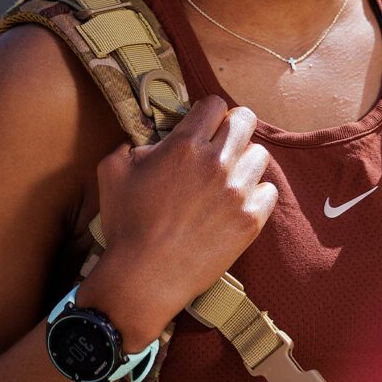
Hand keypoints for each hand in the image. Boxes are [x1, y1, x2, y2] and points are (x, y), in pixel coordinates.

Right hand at [77, 95, 276, 349]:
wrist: (143, 278)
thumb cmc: (126, 224)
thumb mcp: (112, 171)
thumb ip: (131, 145)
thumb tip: (151, 142)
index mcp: (184, 144)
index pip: (214, 104)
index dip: (208, 112)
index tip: (204, 125)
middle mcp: (216, 161)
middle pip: (244, 120)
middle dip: (233, 126)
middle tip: (223, 143)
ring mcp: (237, 190)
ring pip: (260, 155)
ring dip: (245, 161)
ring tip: (230, 176)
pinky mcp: (251, 219)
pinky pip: (269, 190)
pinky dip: (256, 193)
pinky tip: (239, 202)